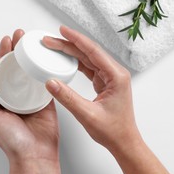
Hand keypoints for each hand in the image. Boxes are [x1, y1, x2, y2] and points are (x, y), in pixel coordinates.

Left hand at [0, 29, 58, 162]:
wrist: (34, 156)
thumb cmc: (13, 142)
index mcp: (3, 98)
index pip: (2, 71)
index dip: (3, 54)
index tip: (6, 40)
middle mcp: (17, 95)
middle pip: (17, 67)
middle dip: (18, 50)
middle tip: (20, 34)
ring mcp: (33, 97)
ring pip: (31, 71)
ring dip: (31, 56)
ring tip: (32, 41)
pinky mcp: (48, 100)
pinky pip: (47, 82)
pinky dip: (46, 69)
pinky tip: (46, 57)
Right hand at [43, 25, 140, 151]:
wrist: (124, 142)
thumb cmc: (113, 131)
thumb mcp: (87, 115)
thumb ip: (68, 98)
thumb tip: (50, 82)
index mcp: (116, 76)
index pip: (93, 51)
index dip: (76, 39)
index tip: (62, 30)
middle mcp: (115, 73)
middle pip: (89, 52)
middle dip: (69, 44)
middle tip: (50, 40)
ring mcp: (110, 78)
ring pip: (88, 59)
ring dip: (71, 52)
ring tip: (54, 46)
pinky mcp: (104, 83)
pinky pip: (88, 68)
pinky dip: (75, 62)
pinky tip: (65, 59)